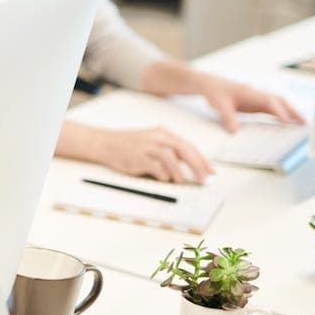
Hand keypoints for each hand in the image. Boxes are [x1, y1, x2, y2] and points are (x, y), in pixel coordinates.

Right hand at [91, 127, 213, 182]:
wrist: (104, 143)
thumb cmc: (128, 145)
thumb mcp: (151, 142)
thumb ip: (169, 151)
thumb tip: (189, 165)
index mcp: (162, 133)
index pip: (188, 146)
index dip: (202, 159)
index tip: (210, 171)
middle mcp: (157, 137)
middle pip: (184, 150)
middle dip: (197, 165)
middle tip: (204, 179)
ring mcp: (147, 146)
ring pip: (171, 158)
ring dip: (179, 172)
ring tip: (180, 181)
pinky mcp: (138, 157)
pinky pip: (157, 167)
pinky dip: (163, 175)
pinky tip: (163, 178)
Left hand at [197, 75, 304, 131]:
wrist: (209, 85)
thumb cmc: (215, 92)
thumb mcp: (219, 105)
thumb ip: (228, 118)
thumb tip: (234, 131)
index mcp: (249, 92)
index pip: (269, 101)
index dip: (279, 111)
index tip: (287, 122)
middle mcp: (257, 94)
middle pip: (279, 101)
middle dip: (292, 111)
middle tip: (304, 123)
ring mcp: (257, 99)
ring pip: (278, 105)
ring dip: (290, 113)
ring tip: (302, 124)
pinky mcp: (256, 104)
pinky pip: (272, 109)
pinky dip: (282, 115)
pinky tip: (288, 124)